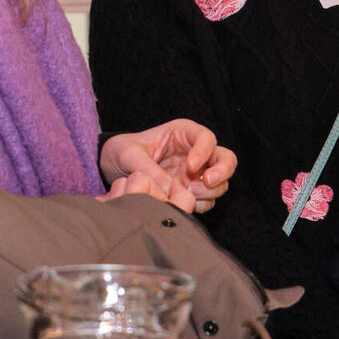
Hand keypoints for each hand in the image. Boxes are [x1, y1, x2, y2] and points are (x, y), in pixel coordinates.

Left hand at [98, 119, 234, 213]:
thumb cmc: (121, 152)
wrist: (112, 168)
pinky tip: (184, 203)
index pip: (207, 138)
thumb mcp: (129, 155)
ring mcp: (196, 174)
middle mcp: (195, 152)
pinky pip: (208, 200)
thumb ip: (148, 169)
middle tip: (206, 181)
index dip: (204, 152)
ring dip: (210, 191)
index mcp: (183, 134)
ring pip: (221, 182)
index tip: (190, 167)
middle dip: (222, 171)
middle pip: (226, 158)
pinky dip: (201, 204)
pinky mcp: (191, 191)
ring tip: (187, 193)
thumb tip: (169, 188)